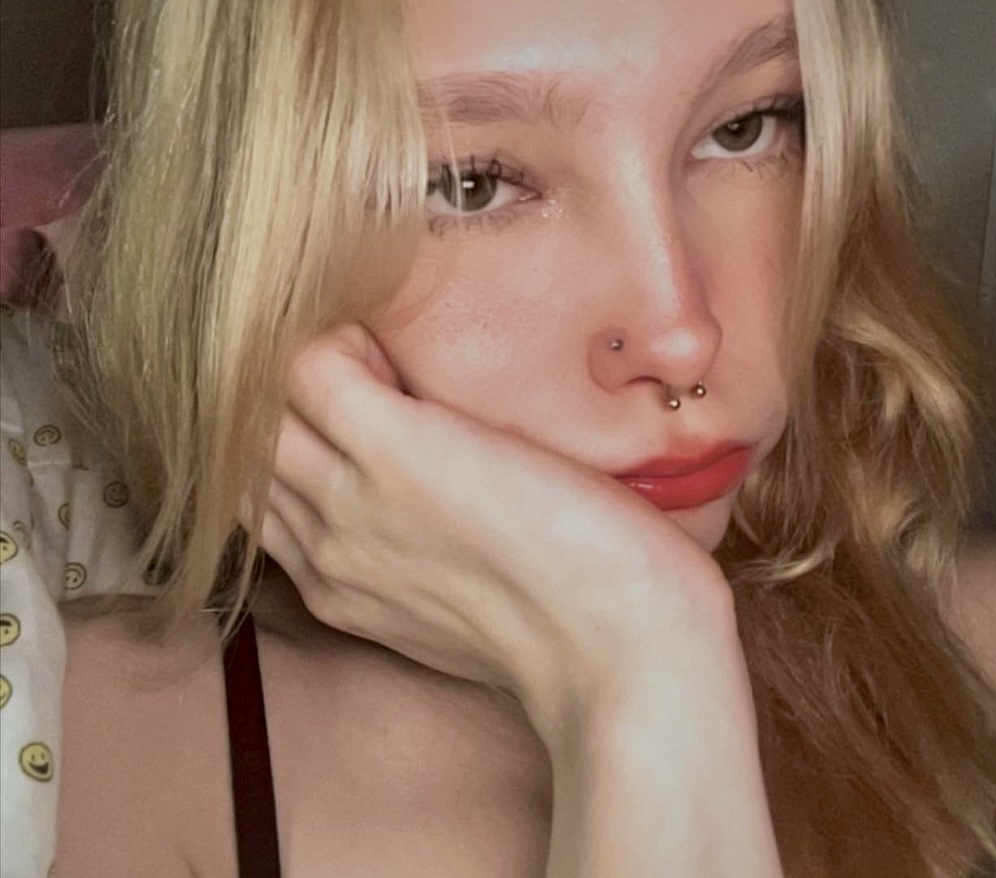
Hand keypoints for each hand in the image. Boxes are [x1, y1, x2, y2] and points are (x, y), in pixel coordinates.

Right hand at [248, 321, 734, 740]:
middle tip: (354, 360)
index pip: (263, 499)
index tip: (347, 405)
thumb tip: (452, 521)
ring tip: (380, 347)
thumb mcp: (472, 616)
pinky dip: (342, 335)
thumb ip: (433, 568)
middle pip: (247, 448)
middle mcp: (327, 549)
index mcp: (342, 590)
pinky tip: (398, 339)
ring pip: (264, 404)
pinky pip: (314, 365)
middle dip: (277, 396)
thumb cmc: (581, 632)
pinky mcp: (395, 451)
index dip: (289, 441)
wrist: (625, 656)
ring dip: (309, 358)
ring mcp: (352, 498)